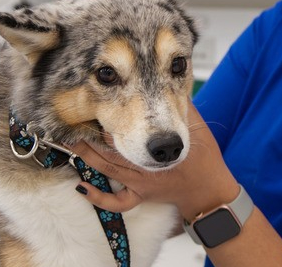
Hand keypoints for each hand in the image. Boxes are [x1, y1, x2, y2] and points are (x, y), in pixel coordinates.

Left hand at [71, 102, 239, 217]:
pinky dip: (99, 197)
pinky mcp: (141, 196)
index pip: (128, 133)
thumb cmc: (204, 157)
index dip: (110, 123)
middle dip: (91, 140)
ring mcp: (141, 184)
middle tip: (73, 126)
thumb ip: (182, 105)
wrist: (210, 189)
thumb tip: (169, 79)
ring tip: (71, 144)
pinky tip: (82, 187)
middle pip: (112, 152)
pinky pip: (118, 202)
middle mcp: (145, 167)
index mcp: (158, 148)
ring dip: (88, 158)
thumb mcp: (196, 126)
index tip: (96, 111)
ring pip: (109, 171)